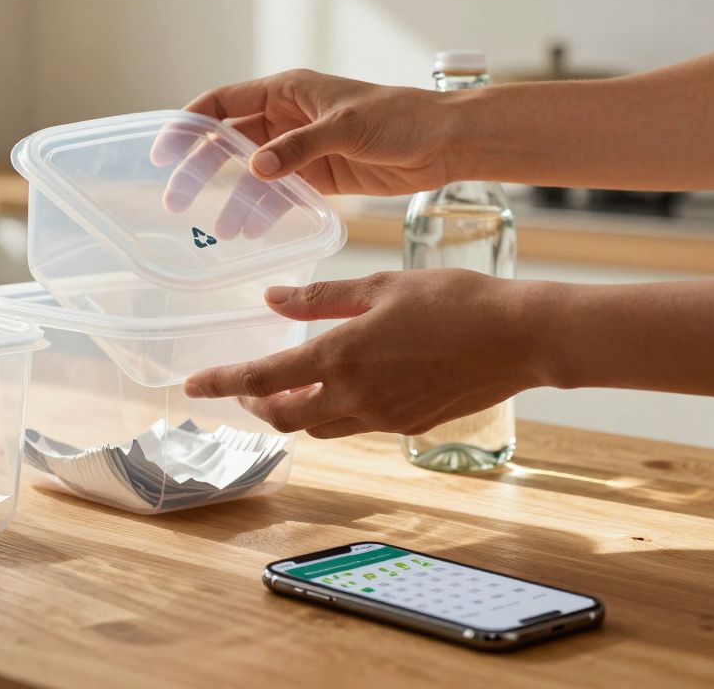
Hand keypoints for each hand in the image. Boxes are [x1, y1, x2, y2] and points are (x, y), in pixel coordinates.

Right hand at [152, 70, 457, 238]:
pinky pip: (279, 193)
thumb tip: (255, 168)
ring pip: (252, 174)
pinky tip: (253, 231)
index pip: (223, 103)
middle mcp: (287, 118)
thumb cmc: (401, 118)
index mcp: (288, 91)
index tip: (164, 153)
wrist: (445, 143)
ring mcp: (301, 149)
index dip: (189, 125)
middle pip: (229, 143)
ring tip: (223, 230)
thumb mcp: (346, 127)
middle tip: (178, 202)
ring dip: (234, 199)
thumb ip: (299, 148)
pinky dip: (264, 210)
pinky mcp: (318, 176)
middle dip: (202, 171)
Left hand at [183, 270, 544, 437]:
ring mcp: (382, 418)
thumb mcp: (379, 287)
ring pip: (319, 426)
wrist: (521, 338)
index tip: (193, 387)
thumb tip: (271, 300)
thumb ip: (320, 297)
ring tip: (288, 386)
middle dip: (255, 406)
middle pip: (284, 417)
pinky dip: (334, 410)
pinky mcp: (407, 425)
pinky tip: (344, 385)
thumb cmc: (454, 300)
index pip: (262, 379)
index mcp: (341, 357)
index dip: (221, 384)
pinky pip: (355, 425)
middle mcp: (354, 397)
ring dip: (294, 411)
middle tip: (244, 389)